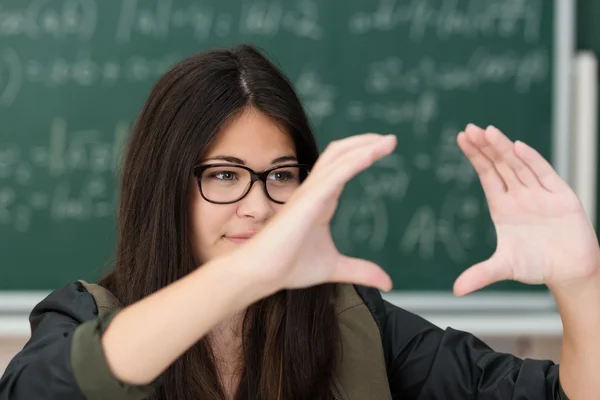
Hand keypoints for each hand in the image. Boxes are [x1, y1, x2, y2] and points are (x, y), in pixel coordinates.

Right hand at [230, 133, 396, 293]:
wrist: (263, 274)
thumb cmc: (289, 266)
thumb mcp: (335, 268)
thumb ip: (361, 270)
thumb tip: (387, 283)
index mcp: (322, 200)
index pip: (343, 166)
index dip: (362, 153)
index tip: (385, 148)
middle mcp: (316, 191)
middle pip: (340, 153)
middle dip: (365, 142)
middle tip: (390, 139)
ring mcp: (311, 193)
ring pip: (338, 158)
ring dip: (365, 146)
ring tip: (388, 141)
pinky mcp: (308, 200)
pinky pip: (334, 174)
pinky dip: (354, 161)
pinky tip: (372, 154)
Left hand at [453, 124, 599, 295]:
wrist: (570, 272)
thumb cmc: (536, 265)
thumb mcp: (505, 268)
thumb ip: (481, 274)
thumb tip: (456, 291)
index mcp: (502, 206)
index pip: (486, 175)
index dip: (475, 157)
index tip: (461, 138)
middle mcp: (519, 195)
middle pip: (499, 165)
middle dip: (485, 147)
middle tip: (469, 129)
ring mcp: (540, 194)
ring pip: (519, 165)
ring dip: (504, 149)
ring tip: (488, 132)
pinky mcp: (562, 198)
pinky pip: (545, 175)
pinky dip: (532, 161)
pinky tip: (518, 148)